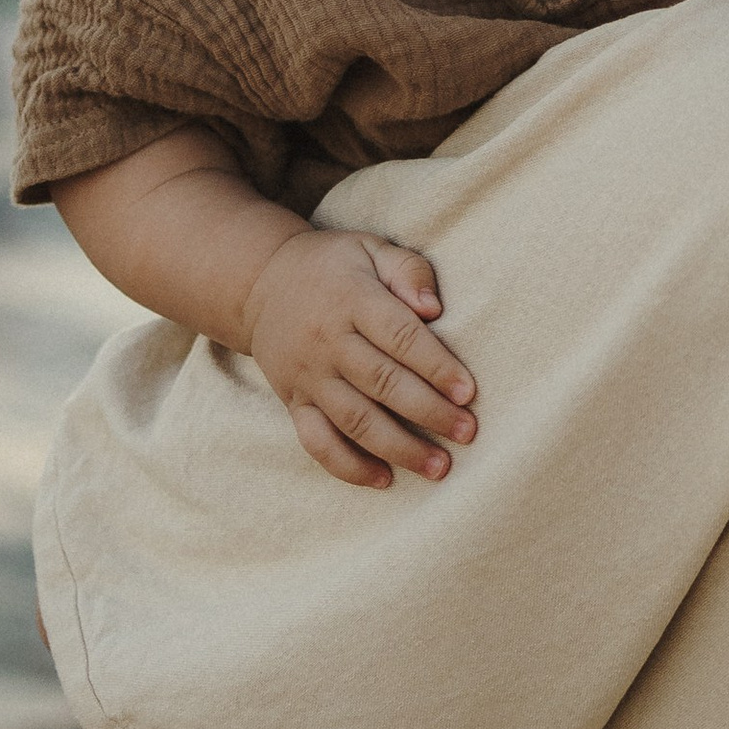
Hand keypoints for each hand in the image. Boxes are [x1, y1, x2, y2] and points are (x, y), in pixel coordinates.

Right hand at [242, 228, 476, 489]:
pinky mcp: (293, 402)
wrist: (260, 283)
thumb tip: (434, 308)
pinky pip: (317, 442)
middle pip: (381, 383)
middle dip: (428, 412)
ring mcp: (307, 376)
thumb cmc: (333, 267)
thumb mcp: (370, 249)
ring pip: (354, 420)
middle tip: (467, 433)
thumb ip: (408, 269)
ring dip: (398, 448)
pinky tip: (384, 479)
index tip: (468, 392)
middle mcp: (327, 341)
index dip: (436, 366)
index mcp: (352, 299)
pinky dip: (348, 466)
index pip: (399, 336)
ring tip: (439, 467)